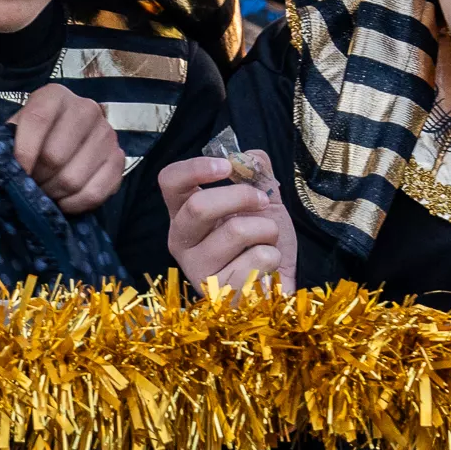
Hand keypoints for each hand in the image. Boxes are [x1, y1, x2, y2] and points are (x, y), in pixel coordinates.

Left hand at [11, 84, 122, 215]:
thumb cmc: (34, 137)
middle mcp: (86, 109)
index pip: (37, 120)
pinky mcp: (119, 159)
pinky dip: (74, 205)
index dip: (22, 152)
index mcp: (55, 95)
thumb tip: (3, 168)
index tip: (15, 173)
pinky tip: (63, 202)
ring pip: (73, 179)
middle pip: (55, 156)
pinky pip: (95, 193)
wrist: (66, 140)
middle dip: (36, 179)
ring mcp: (107, 134)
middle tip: (29, 186)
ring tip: (44, 193)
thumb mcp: (16, 131)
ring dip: (53, 194)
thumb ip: (7, 143)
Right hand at [158, 153, 294, 291]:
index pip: (170, 181)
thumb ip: (255, 170)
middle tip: (263, 201)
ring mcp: (196, 268)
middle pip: (198, 207)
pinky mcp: (218, 293)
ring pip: (236, 231)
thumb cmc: (263, 239)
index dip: (195, 168)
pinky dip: (273, 256)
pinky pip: (256, 259)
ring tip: (267, 241)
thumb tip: (248, 157)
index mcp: (184, 213)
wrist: (281, 281)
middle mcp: (182, 240)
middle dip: (241, 196)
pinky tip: (266, 268)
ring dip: (267, 230)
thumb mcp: (263, 196)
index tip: (226, 166)